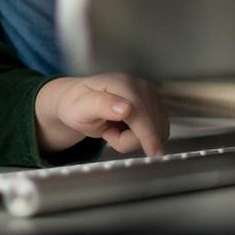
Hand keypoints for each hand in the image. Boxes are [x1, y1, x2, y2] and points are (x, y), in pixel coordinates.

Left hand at [34, 73, 168, 156]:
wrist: (78, 102)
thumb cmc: (76, 105)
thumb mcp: (80, 108)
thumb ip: (101, 106)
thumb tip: (126, 108)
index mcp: (120, 83)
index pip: (139, 111)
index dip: (147, 133)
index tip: (153, 152)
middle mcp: (139, 86)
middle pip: (149, 125)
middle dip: (127, 139)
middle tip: (106, 131)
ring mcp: (150, 96)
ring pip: (156, 131)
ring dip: (132, 139)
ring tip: (112, 128)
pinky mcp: (156, 107)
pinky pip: (157, 132)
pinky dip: (140, 137)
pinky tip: (124, 129)